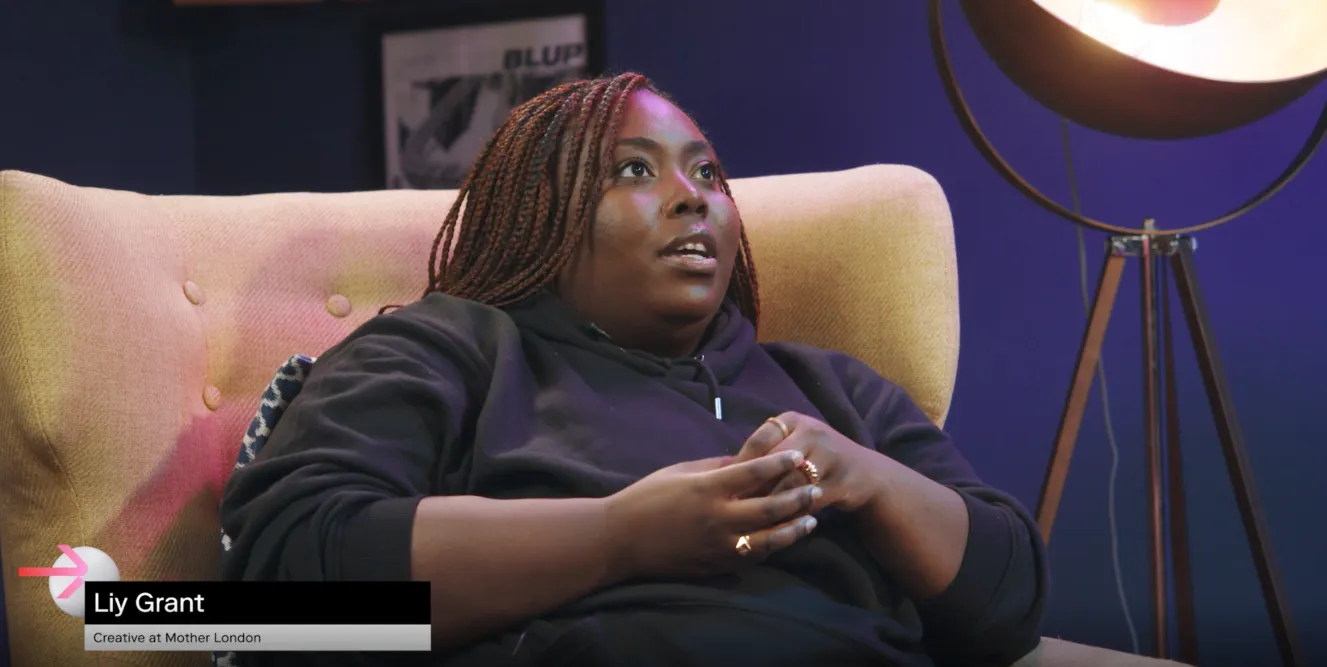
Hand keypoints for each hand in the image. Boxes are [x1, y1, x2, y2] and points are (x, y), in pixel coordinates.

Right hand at [604, 452, 821, 579]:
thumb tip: (746, 461)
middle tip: (818, 489)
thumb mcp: (679, 472)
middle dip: (798, 498)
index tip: (799, 456)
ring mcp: (718, 545)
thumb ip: (716, 468)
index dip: (780, 463)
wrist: (619, 540)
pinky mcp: (715, 565)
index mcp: (707, 488)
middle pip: (770, 508)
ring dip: (794, 529)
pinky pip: (752, 558)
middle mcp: (718, 518)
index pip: (753, 472)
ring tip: (812, 520)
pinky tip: (785, 541)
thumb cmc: (646, 498)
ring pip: (768, 540)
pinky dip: (772, 548)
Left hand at [732, 412, 888, 514]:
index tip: (723, 487)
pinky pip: (807, 503)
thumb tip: (722, 470)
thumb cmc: (817, 458)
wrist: (865, 473)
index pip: (759, 441)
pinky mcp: (840, 483)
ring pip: (788, 485)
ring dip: (769, 505)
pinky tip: (775, 528)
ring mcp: (829, 457)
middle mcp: (812, 433)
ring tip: (749, 520)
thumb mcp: (793, 443)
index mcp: (793, 420)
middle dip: (752, 488)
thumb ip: (764, 451)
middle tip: (732, 508)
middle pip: (772, 464)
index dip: (739, 466)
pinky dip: (790, 516)